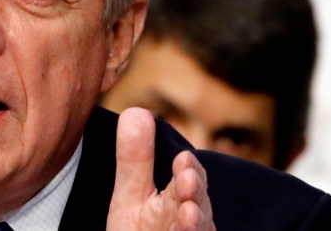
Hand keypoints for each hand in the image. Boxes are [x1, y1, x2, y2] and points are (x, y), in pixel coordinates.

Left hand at [107, 108, 215, 230]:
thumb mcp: (131, 196)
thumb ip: (134, 159)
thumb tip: (136, 112)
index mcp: (177, 201)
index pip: (189, 181)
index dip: (188, 171)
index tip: (183, 160)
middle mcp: (189, 224)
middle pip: (198, 209)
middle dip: (194, 195)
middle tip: (188, 180)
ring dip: (195, 224)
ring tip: (188, 214)